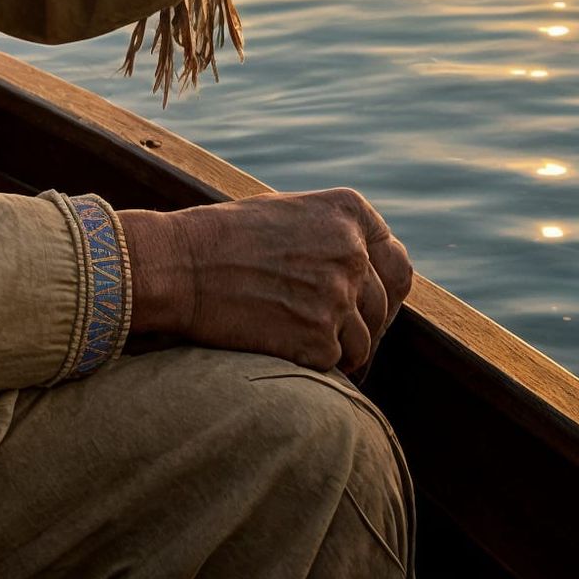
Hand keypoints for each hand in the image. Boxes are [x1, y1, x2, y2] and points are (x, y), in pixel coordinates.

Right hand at [118, 190, 413, 374]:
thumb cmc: (225, 238)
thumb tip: (366, 274)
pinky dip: (315, 365)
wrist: (181, 266)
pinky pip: (335, 365)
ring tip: (300, 344)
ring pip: (363, 342)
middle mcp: (353, 251)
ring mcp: (338, 296)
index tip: (369, 308)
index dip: (385, 291)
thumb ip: (334, 237)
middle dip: (364, 327)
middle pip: (383, 307)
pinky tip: (285, 352)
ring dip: (340, 351)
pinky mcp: (320, 339)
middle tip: (336, 338)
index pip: (397, 263)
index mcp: (349, 213)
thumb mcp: (290, 215)